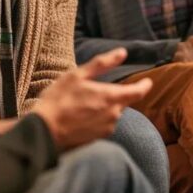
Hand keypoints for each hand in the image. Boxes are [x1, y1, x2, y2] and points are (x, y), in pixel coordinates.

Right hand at [34, 48, 151, 151]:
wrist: (44, 132)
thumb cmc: (59, 99)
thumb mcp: (78, 75)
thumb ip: (102, 63)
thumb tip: (122, 53)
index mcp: (111, 97)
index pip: (138, 92)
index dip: (145, 85)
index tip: (148, 81)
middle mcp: (113, 115)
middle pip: (122, 102)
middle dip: (114, 95)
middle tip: (94, 89)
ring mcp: (106, 129)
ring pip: (112, 113)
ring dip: (104, 107)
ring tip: (82, 103)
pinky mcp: (98, 140)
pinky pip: (103, 124)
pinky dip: (96, 118)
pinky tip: (80, 116)